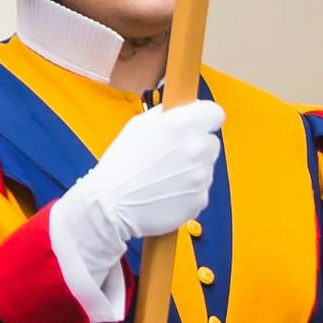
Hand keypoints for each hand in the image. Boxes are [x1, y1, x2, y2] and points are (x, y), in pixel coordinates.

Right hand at [50, 100, 225, 315]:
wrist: (107, 211)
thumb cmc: (116, 169)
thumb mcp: (135, 132)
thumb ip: (163, 120)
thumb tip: (179, 110)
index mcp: (179, 125)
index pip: (215, 114)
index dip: (204, 121)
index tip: (193, 127)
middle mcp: (194, 149)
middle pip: (210, 143)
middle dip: (194, 149)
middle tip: (167, 161)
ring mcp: (199, 178)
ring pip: (204, 170)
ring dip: (188, 174)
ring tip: (157, 183)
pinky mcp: (198, 202)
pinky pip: (198, 194)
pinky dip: (185, 196)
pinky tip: (161, 199)